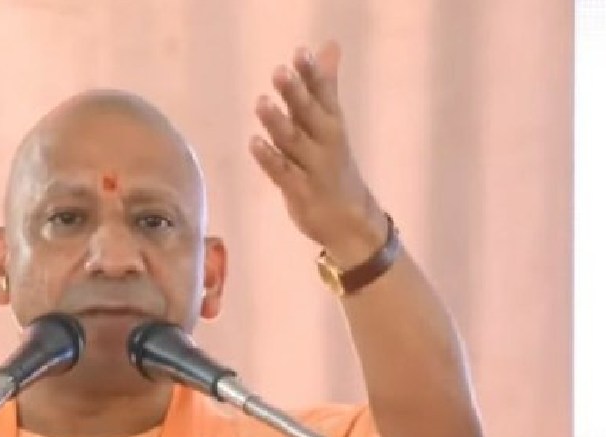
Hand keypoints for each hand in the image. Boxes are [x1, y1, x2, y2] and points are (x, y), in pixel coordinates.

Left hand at [250, 41, 388, 265]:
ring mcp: (313, 169)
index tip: (300, 52)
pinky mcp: (300, 192)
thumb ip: (326, 86)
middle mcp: (325, 143)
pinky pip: (283, 173)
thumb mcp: (333, 124)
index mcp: (333, 124)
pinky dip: (269, 158)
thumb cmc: (334, 167)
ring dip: (278, 123)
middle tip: (280, 72)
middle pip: (309, 115)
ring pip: (294, 143)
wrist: (351, 221)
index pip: (324, 94)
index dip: (312, 74)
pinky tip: (254, 143)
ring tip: (261, 102)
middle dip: (296, 94)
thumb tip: (329, 46)